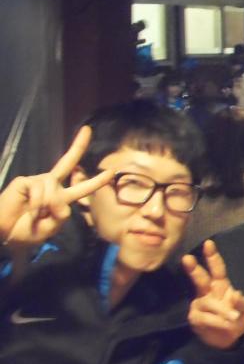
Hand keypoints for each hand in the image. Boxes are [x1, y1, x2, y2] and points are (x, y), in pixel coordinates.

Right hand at [0, 126, 112, 248]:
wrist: (5, 233)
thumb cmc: (27, 231)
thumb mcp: (50, 228)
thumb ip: (61, 216)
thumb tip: (62, 202)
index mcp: (62, 198)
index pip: (82, 186)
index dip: (97, 180)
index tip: (112, 171)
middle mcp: (52, 186)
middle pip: (67, 163)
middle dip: (78, 146)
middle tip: (88, 129)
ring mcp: (38, 182)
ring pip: (54, 188)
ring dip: (47, 206)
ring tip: (36, 216)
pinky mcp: (25, 181)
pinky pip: (40, 190)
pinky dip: (37, 204)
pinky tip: (30, 210)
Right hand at [183, 240, 243, 348]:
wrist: (228, 340)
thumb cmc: (236, 318)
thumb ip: (243, 302)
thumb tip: (234, 294)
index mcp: (221, 286)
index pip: (217, 269)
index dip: (213, 256)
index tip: (209, 243)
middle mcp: (207, 292)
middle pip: (200, 278)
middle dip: (193, 269)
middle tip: (187, 258)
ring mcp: (199, 304)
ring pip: (208, 303)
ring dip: (223, 310)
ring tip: (234, 318)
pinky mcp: (195, 317)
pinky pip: (206, 317)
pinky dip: (218, 321)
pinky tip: (225, 325)